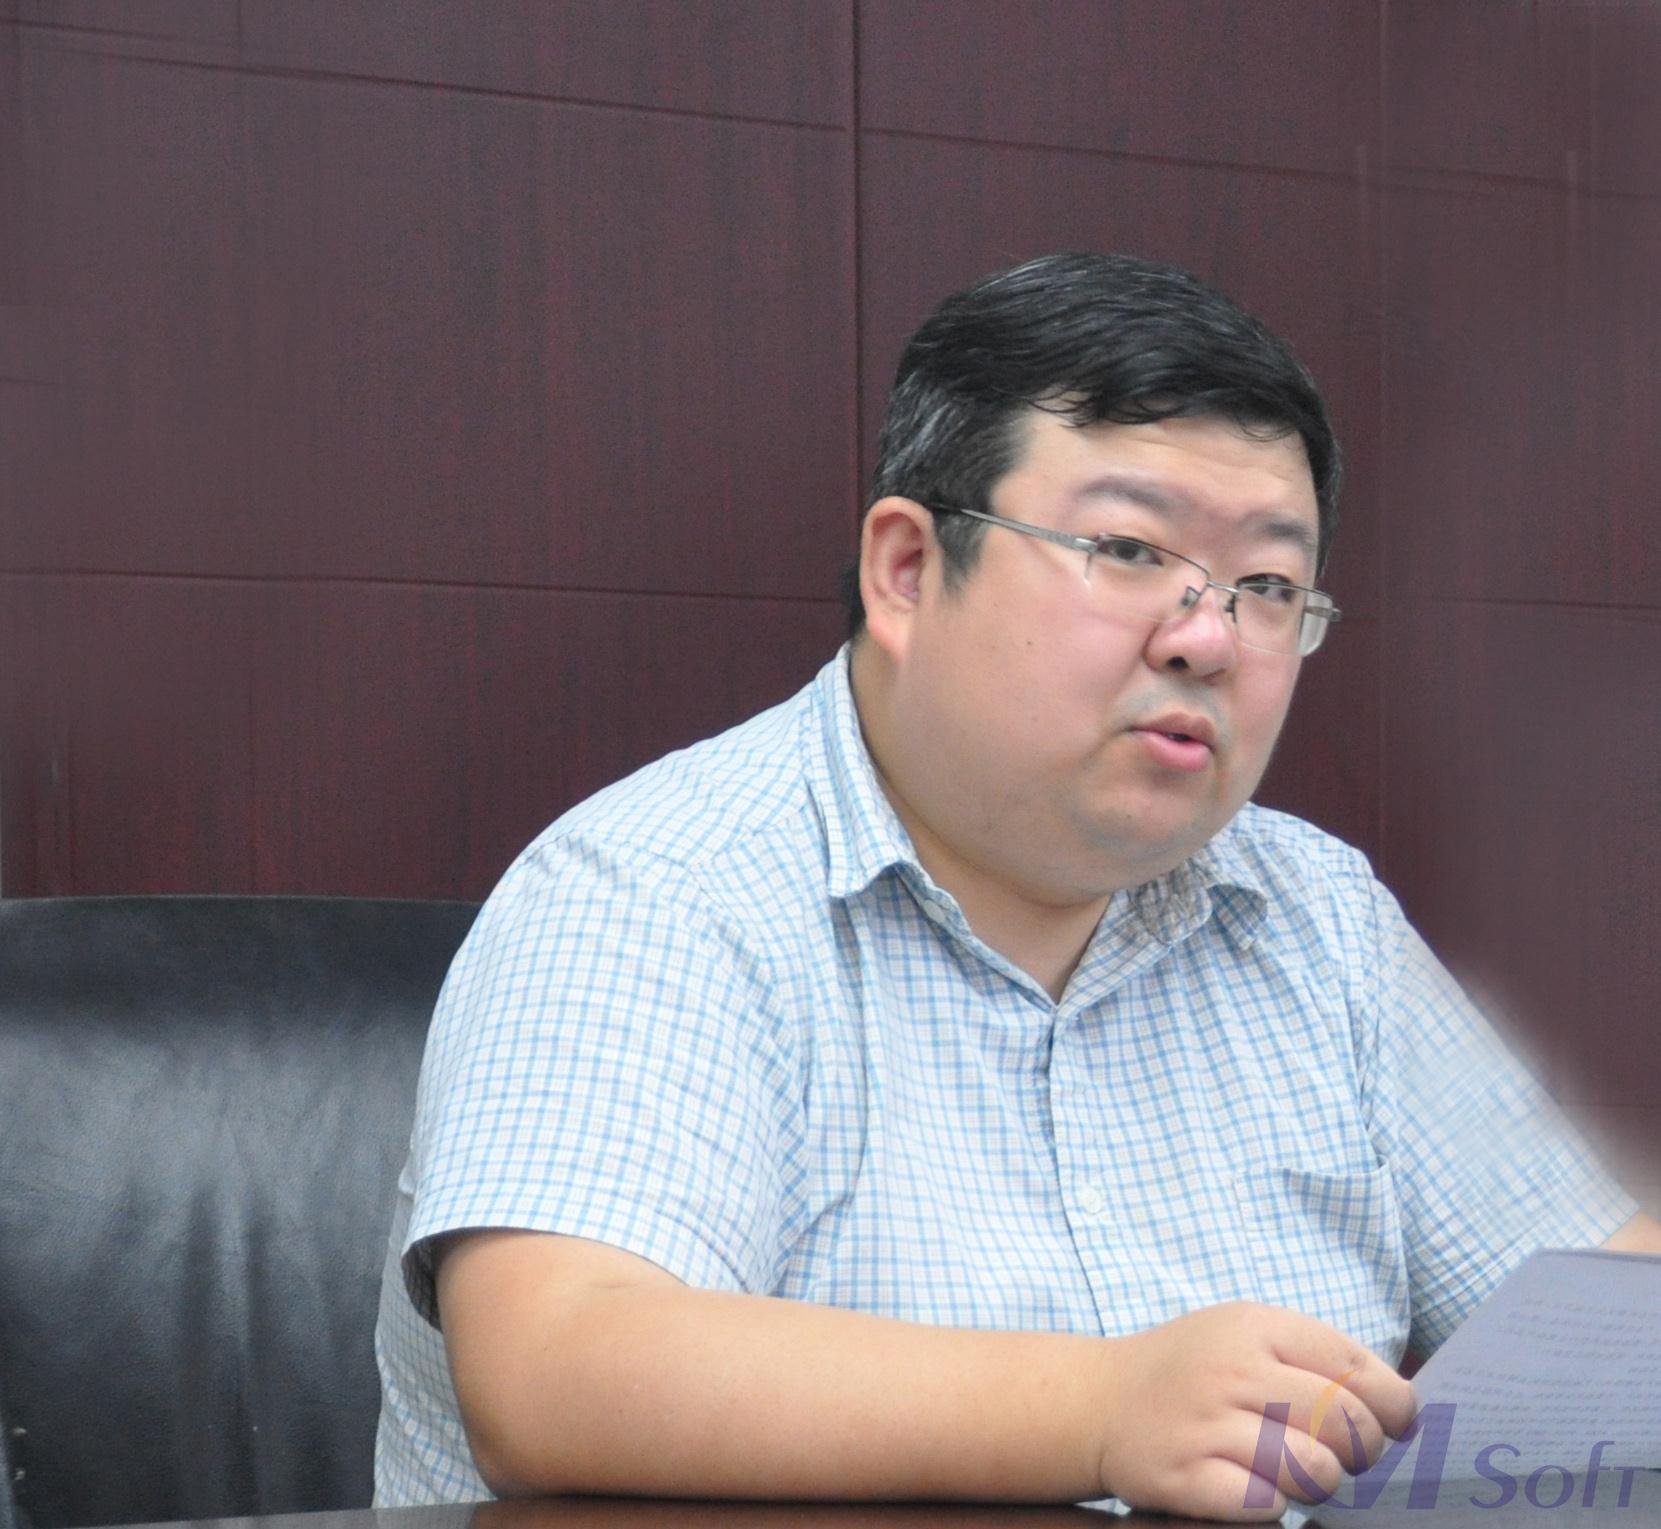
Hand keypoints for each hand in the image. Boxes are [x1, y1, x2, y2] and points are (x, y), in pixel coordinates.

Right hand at [1093, 1301, 1418, 1519]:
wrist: (1097, 1399)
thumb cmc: (1193, 1370)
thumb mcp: (1246, 1335)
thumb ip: (1315, 1358)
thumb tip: (1404, 1408)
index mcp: (1256, 1327)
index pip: (1359, 1370)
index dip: (1393, 1407)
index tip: (1390, 1425)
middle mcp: (1233, 1369)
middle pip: (1347, 1425)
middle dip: (1360, 1452)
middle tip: (1339, 1455)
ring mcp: (1206, 1423)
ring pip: (1315, 1471)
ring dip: (1318, 1482)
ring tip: (1294, 1471)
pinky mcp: (1184, 1476)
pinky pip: (1266, 1506)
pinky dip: (1272, 1505)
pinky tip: (1253, 1487)